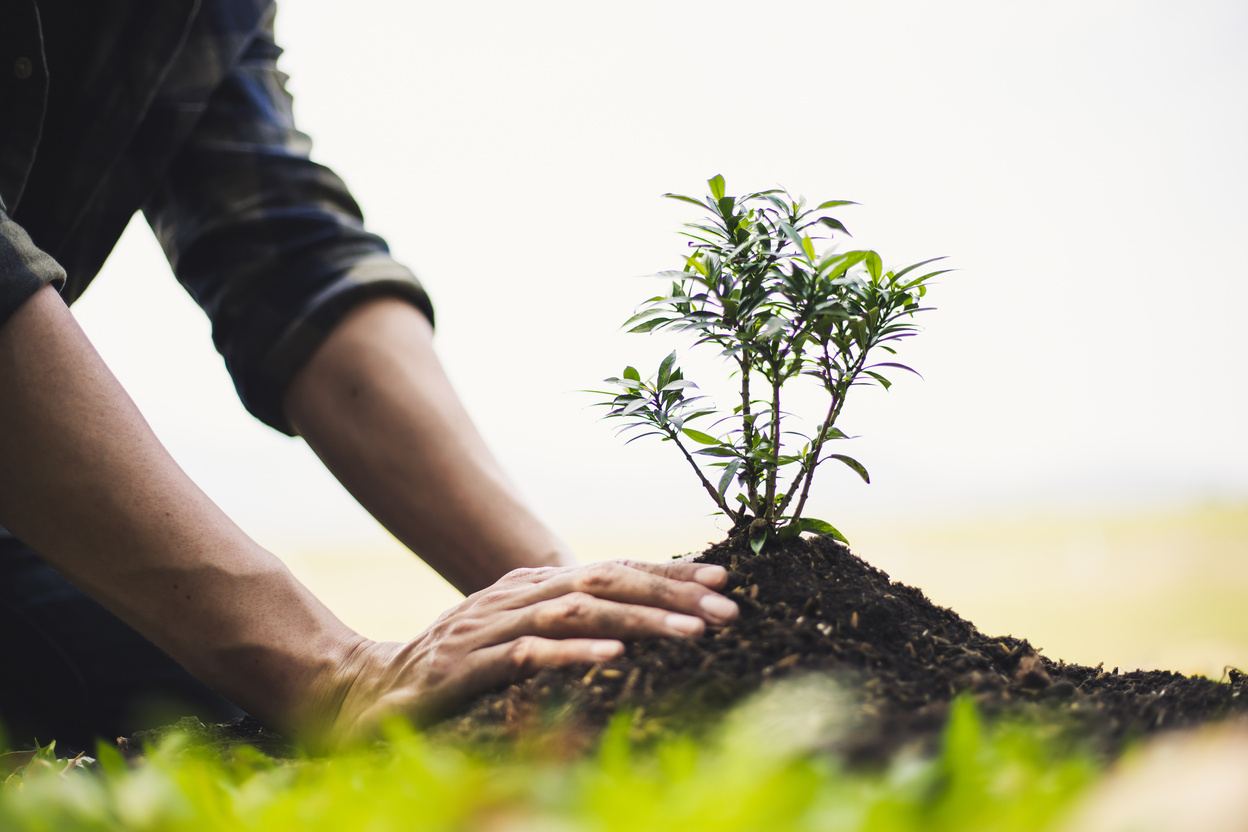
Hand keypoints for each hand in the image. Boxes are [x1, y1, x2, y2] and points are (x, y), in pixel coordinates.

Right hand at [315, 559, 738, 746]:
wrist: (370, 689)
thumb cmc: (452, 666)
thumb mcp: (512, 634)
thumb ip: (561, 620)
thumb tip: (623, 616)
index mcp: (533, 587)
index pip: (612, 570)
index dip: (668, 572)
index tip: (723, 580)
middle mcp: (518, 596)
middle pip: (605, 581)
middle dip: (670, 591)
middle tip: (727, 608)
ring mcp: (492, 627)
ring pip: (577, 611)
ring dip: (639, 618)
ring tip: (692, 633)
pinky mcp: (469, 665)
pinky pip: (528, 654)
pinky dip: (573, 653)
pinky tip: (613, 656)